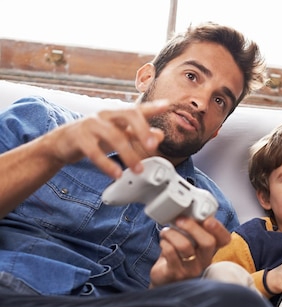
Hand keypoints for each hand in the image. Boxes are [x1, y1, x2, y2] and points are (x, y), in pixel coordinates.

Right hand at [0, 100, 170, 218]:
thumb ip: (138, 135)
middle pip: (128, 115)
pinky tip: (116, 174)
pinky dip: (107, 164)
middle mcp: (105, 115)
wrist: (61, 144)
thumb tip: (160, 135)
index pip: (137, 109)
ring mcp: (91, 124)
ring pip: (114, 136)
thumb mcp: (118, 135)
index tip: (167, 105)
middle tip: (153, 147)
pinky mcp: (78, 137)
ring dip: (129, 154)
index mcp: (116, 115)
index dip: (152, 107)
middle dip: (143, 131)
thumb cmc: (94, 138)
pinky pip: (94, 151)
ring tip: (138, 170)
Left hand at [149, 216, 231, 286]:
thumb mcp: (189, 241)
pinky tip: (164, 243)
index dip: (219, 229)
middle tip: (179, 220)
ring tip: (166, 232)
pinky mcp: (176, 274)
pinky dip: (165, 243)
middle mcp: (205, 260)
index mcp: (211, 249)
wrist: (164, 278)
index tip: (207, 220)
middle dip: (192, 226)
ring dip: (172, 233)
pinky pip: (171, 253)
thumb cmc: (177, 256)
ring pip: (185, 246)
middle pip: (208, 242)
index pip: (224, 240)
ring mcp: (192, 269)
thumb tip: (191, 208)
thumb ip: (193, 228)